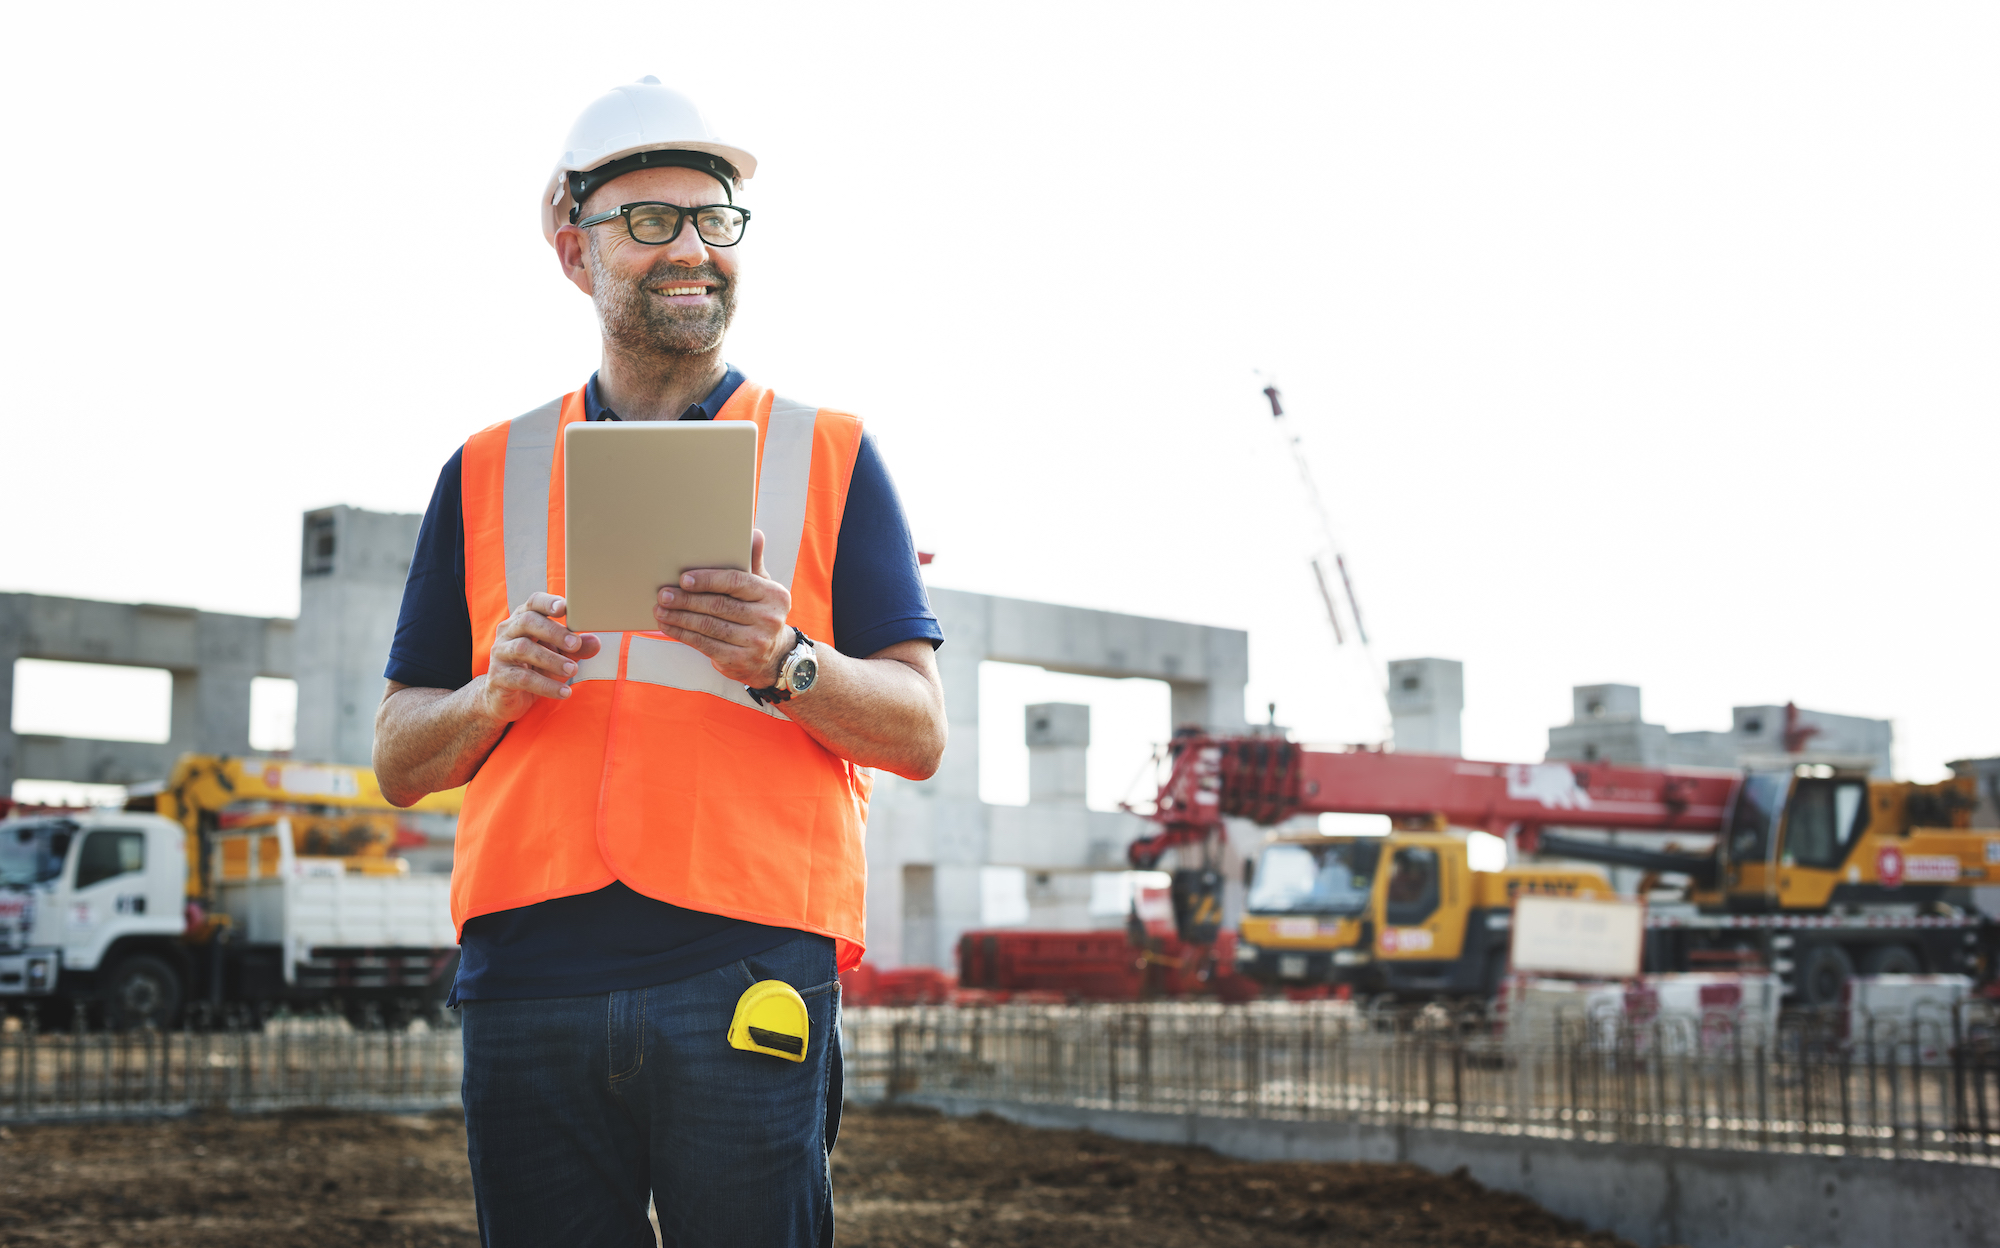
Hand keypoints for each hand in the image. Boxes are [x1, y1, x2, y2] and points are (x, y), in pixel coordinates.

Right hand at [476, 593, 603, 721]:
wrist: (507, 699)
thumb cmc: (535, 669)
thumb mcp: (559, 656)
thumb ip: (576, 649)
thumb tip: (595, 642)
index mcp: (522, 619)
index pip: (533, 603)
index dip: (547, 602)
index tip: (564, 608)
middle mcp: (507, 632)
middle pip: (527, 621)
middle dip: (554, 632)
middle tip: (575, 644)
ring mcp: (500, 653)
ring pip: (523, 648)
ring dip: (551, 659)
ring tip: (572, 670)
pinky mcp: (498, 677)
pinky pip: (522, 678)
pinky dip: (545, 685)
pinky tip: (563, 692)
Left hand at [652, 529, 793, 686]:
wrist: (773, 655)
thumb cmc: (760, 613)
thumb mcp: (763, 588)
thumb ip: (753, 562)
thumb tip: (754, 533)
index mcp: (774, 595)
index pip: (737, 582)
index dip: (708, 580)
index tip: (684, 579)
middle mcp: (768, 619)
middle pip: (719, 606)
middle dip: (686, 600)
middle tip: (663, 595)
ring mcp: (756, 642)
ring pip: (709, 626)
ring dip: (680, 618)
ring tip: (660, 610)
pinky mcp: (740, 660)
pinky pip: (705, 644)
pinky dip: (683, 635)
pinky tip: (669, 626)